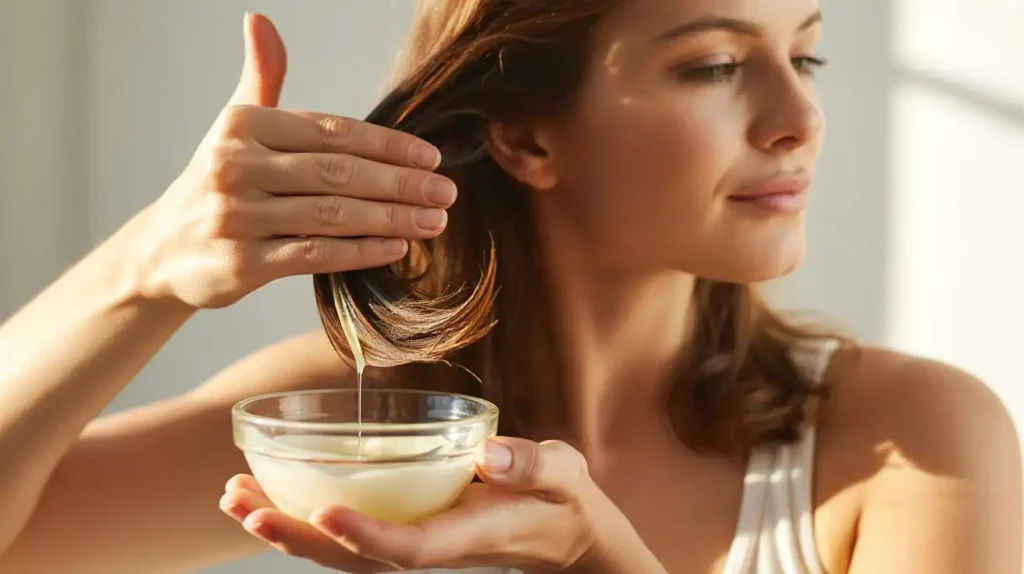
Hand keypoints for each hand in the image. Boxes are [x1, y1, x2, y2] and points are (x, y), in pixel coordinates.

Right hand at [131, 13, 455, 308]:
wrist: (163, 249)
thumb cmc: (218, 182)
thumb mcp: (235, 126)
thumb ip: (261, 77)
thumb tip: (260, 20)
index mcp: (244, 126)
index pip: (332, 132)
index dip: (387, 144)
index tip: (431, 157)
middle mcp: (236, 166)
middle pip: (338, 173)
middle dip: (400, 183)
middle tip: (446, 191)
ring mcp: (236, 216)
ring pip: (331, 215)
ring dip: (391, 218)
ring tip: (433, 221)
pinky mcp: (239, 263)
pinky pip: (312, 255)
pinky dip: (359, 252)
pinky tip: (396, 249)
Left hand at [220, 438, 646, 572]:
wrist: (561, 532)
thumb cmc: (560, 498)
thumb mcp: (563, 474)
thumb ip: (533, 463)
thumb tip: (491, 452)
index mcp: (468, 535)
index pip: (411, 548)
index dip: (367, 536)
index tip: (325, 513)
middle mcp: (431, 548)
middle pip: (355, 559)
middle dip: (298, 537)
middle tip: (245, 507)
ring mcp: (414, 543)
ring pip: (341, 552)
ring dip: (286, 528)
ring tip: (235, 499)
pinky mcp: (405, 529)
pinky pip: (347, 536)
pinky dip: (303, 519)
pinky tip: (269, 496)